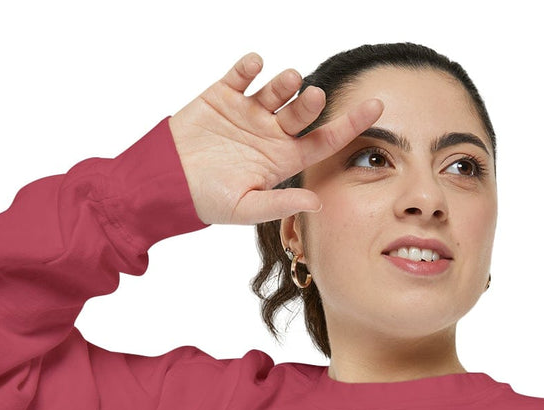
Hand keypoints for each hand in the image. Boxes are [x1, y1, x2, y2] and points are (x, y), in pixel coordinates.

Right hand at [168, 52, 383, 226]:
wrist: (166, 182)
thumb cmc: (207, 200)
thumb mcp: (246, 209)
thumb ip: (280, 203)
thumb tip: (318, 201)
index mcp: (282, 159)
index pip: (324, 140)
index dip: (350, 124)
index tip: (377, 108)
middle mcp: (270, 133)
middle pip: (302, 112)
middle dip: (310, 103)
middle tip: (312, 96)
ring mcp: (248, 112)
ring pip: (276, 90)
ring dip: (285, 82)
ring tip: (289, 80)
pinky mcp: (223, 95)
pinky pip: (241, 74)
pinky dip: (249, 66)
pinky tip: (253, 66)